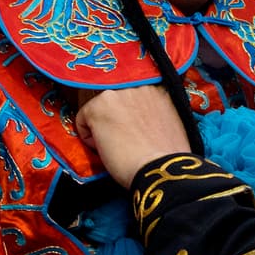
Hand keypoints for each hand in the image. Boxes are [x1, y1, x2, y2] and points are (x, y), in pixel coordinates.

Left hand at [75, 85, 191, 187]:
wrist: (160, 169)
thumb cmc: (168, 155)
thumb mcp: (171, 122)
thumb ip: (157, 112)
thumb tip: (145, 118)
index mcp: (157, 87)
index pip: (131, 97)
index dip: (129, 116)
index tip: (131, 129)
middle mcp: (137, 85)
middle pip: (114, 101)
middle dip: (116, 119)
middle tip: (125, 140)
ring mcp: (117, 94)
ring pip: (98, 110)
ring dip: (103, 127)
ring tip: (118, 146)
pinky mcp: (98, 107)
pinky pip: (82, 120)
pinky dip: (89, 138)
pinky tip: (106, 149)